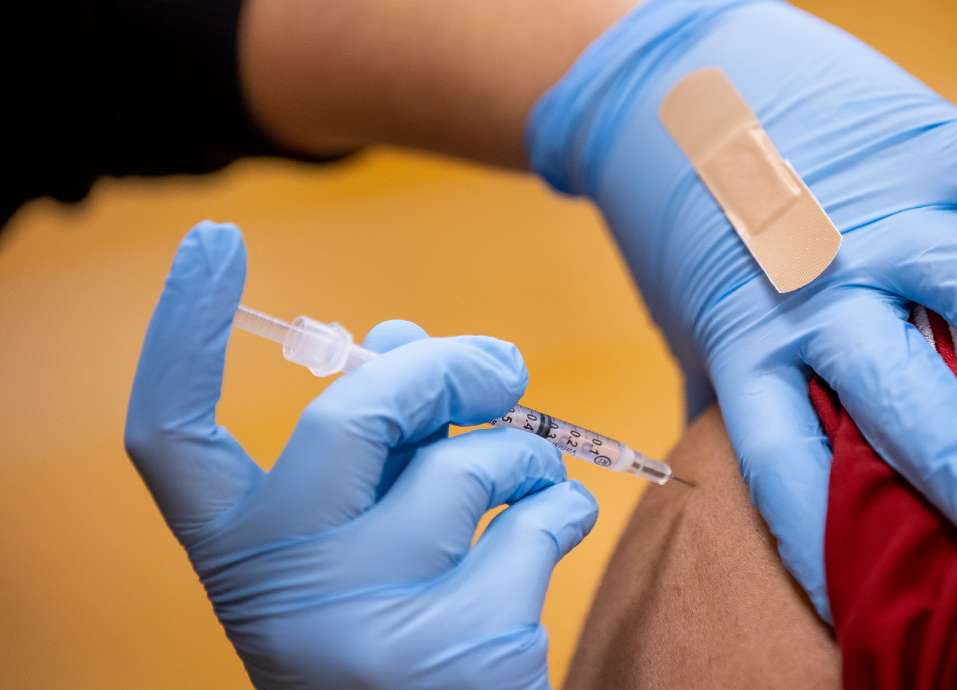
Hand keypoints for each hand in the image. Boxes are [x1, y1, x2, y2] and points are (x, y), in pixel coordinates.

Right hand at [124, 222, 596, 688]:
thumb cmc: (392, 626)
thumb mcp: (348, 546)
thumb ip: (366, 445)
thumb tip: (400, 336)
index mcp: (238, 557)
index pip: (170, 435)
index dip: (183, 331)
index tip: (218, 241)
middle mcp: (280, 592)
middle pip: (350, 415)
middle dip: (443, 366)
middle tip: (500, 366)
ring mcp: (365, 627)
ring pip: (466, 464)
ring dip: (521, 448)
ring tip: (528, 475)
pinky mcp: (462, 652)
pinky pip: (540, 517)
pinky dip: (561, 503)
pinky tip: (551, 528)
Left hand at [527, 0, 956, 621]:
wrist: (676, 89)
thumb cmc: (695, 225)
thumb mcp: (697, 323)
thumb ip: (726, 399)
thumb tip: (734, 481)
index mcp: (750, 344)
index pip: (784, 463)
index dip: (820, 539)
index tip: (867, 600)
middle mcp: (812, 288)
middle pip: (886, 388)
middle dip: (951, 456)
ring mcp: (871, 214)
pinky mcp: (916, 145)